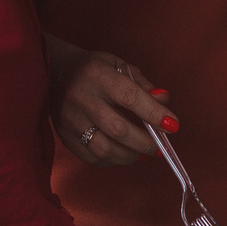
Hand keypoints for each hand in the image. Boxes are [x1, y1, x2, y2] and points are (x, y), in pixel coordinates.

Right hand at [45, 36, 174, 166]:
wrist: (53, 71)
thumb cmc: (93, 69)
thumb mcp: (118, 65)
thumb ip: (142, 85)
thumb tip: (164, 103)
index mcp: (97, 75)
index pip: (130, 96)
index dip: (154, 113)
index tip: (173, 125)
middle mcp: (80, 97)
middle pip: (118, 129)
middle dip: (145, 142)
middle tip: (160, 147)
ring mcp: (69, 119)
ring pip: (104, 149)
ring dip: (130, 156)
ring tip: (143, 153)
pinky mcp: (63, 136)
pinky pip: (91, 157)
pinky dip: (113, 160)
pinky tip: (123, 154)